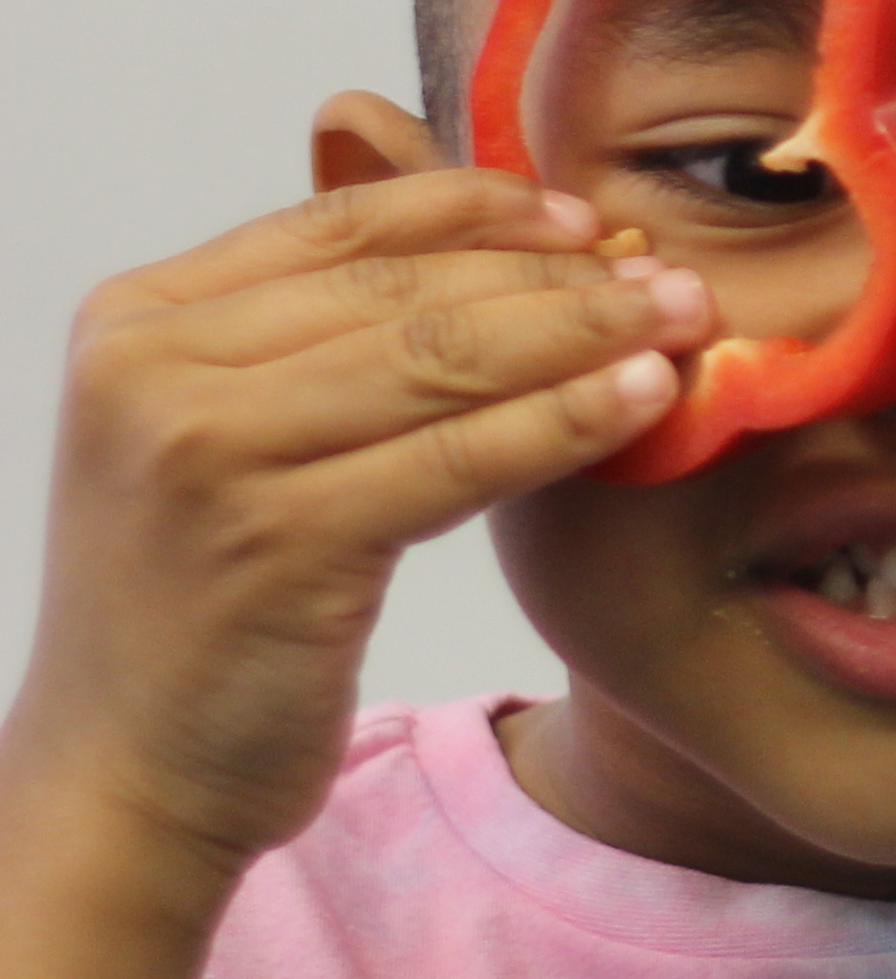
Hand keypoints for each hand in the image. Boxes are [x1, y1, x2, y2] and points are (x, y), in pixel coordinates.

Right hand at [16, 158, 709, 881]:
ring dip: (582, 332)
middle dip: (553, 274)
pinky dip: (566, 420)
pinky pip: (459, 459)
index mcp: (137, 321)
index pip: (336, 228)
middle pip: (401, 291)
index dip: (475, 209)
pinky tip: (646, 396)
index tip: (584, 216)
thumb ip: (309, 336)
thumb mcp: (228, 439)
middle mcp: (155, 371)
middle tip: (674, 274)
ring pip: (441, 364)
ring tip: (685, 319)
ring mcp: (211, 454)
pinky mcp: (282, 542)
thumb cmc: (203, 603)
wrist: (127, 769)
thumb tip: (470, 229)